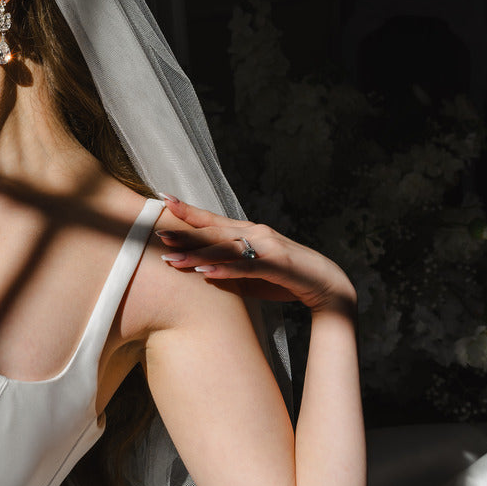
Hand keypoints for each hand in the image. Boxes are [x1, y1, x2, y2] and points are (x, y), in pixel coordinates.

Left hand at [155, 194, 355, 312]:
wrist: (327, 285)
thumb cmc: (286, 279)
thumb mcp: (252, 275)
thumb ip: (229, 270)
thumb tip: (201, 271)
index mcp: (248, 232)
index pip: (213, 220)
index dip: (189, 211)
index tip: (164, 200)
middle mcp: (255, 233)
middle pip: (214, 232)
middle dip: (185, 234)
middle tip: (159, 235)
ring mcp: (267, 247)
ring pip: (226, 249)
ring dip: (197, 254)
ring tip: (173, 260)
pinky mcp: (277, 264)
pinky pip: (246, 267)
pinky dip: (224, 269)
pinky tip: (205, 272)